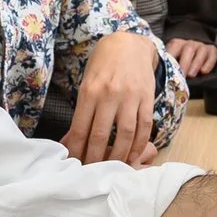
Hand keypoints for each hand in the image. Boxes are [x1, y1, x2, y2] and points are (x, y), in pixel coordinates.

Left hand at [63, 33, 162, 165]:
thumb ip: (81, 113)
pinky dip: (139, 145)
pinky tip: (133, 155)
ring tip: (113, 168)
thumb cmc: (103, 66)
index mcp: (89, 91)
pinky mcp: (147, 99)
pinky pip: (144, 127)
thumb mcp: (86, 84)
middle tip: (92, 172)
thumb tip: (68, 142)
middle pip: (101, 135)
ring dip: (118, 156)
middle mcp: (109, 94)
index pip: (80, 128)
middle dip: (95, 158)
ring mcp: (130, 97)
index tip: (74, 163)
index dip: (76, 150)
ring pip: (125, 135)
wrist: (129, 44)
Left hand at [165, 38, 216, 77]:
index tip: (168, 69)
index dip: (171, 58)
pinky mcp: (212, 50)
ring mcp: (202, 46)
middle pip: (188, 49)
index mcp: (177, 44)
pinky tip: (204, 72)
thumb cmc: (180, 58)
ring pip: (200, 51)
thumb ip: (168, 64)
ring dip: (196, 64)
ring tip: (191, 75)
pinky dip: (209, 63)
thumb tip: (160, 74)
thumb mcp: (173, 59)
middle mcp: (190, 43)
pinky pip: (212, 55)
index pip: (173, 47)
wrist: (196, 50)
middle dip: (184, 63)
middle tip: (181, 75)